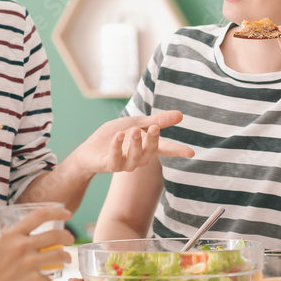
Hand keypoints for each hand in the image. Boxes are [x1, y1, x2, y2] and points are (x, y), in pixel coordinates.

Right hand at [0, 205, 72, 280]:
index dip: (56, 211)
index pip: (39, 216)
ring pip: (59, 255)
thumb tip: (11, 232)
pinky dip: (49, 280)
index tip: (66, 213)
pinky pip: (49, 278)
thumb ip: (4, 240)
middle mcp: (21, 246)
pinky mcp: (33, 280)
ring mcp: (28, 263)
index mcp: (11, 236)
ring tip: (65, 259)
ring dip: (66, 256)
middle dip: (68, 236)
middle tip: (70, 239)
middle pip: (56, 234)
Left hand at [67, 110, 194, 175]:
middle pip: (151, 151)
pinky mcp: (109, 165)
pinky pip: (116, 158)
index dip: (177, 151)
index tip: (191, 153)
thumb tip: (180, 115)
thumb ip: (157, 121)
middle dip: (153, 140)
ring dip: (136, 143)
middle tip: (155, 127)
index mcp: (146, 146)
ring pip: (135, 157)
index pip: (165, 149)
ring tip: (134, 130)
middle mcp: (138, 157)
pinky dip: (117, 146)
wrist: (89, 148)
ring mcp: (124, 163)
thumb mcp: (137, 123)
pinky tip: (118, 136)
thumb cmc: (114, 135)